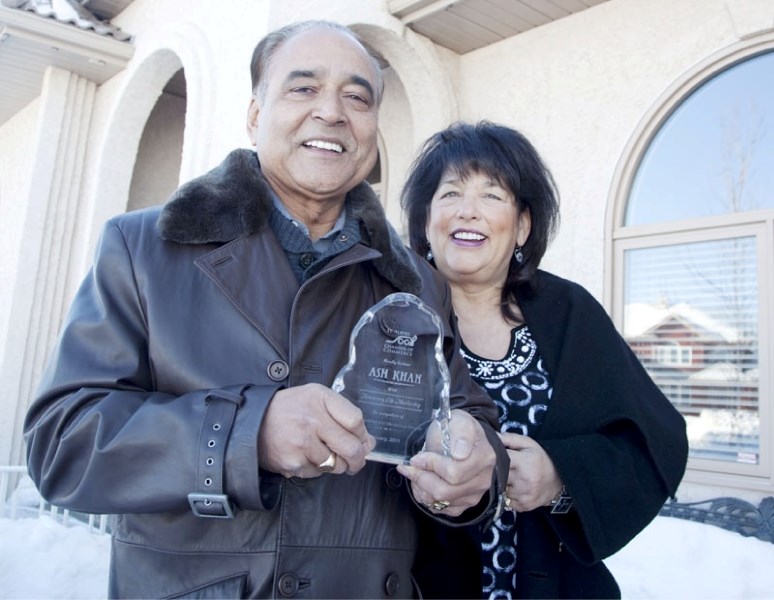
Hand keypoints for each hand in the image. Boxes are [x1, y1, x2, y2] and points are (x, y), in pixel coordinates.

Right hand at [259, 383, 375, 477]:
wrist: (253, 422)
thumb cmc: (290, 409)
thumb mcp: (316, 398)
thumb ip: (345, 415)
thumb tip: (369, 442)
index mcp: (320, 399)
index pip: (356, 420)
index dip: (363, 434)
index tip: (361, 439)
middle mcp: (312, 420)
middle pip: (352, 448)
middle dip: (358, 458)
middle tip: (355, 460)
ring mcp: (302, 444)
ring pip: (337, 465)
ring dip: (337, 464)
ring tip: (325, 454)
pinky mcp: (294, 463)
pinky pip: (318, 473)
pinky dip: (318, 469)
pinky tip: (307, 456)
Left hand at [396, 409, 495, 517]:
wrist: (463, 440)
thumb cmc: (458, 430)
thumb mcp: (459, 421)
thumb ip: (460, 434)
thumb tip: (459, 454)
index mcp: (484, 458)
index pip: (453, 472)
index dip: (430, 466)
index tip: (417, 457)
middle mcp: (482, 480)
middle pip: (444, 491)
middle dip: (421, 478)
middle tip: (411, 466)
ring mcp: (474, 495)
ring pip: (439, 502)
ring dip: (420, 488)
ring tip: (416, 472)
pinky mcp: (465, 505)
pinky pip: (440, 509)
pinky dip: (425, 497)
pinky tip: (423, 483)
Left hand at [500, 432, 561, 511]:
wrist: (559, 480)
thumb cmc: (540, 459)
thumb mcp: (528, 443)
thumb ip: (509, 438)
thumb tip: (492, 437)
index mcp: (523, 463)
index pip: (497, 460)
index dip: (492, 458)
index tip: (492, 457)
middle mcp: (523, 481)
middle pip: (496, 476)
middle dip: (495, 472)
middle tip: (501, 468)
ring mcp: (523, 496)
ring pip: (499, 489)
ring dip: (501, 484)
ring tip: (511, 477)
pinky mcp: (522, 506)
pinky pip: (505, 500)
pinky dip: (507, 494)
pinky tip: (515, 488)